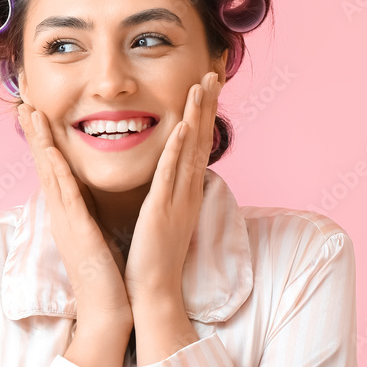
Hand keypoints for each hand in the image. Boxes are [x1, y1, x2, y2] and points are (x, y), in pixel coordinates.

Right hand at [17, 103, 132, 329]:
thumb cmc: (107, 276)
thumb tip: (92, 197)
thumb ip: (91, 214)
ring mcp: (66, 222)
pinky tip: (52, 152)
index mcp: (69, 215)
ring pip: (49, 173)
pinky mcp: (77, 231)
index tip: (39, 115)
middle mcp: (61, 215)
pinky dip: (57, 171)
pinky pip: (66, 196)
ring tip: (31, 114)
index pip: (54, 170)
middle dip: (35, 133)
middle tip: (24, 102)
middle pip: (44, 165)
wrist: (107, 311)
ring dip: (40, 142)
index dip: (45, 141)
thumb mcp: (97, 235)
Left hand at [123, 71, 221, 307]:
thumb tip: (162, 179)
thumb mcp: (161, 217)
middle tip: (213, 73)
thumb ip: (163, 194)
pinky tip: (182, 125)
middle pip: (201, 139)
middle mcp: (187, 192)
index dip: (202, 114)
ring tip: (203, 85)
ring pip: (190, 149)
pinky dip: (178, 148)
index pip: (196, 145)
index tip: (205, 87)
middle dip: (207, 105)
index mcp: (184, 192)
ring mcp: (177, 200)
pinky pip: (172, 174)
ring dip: (198, 115)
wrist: (153, 293)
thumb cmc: (152, 259)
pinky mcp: (162, 210)